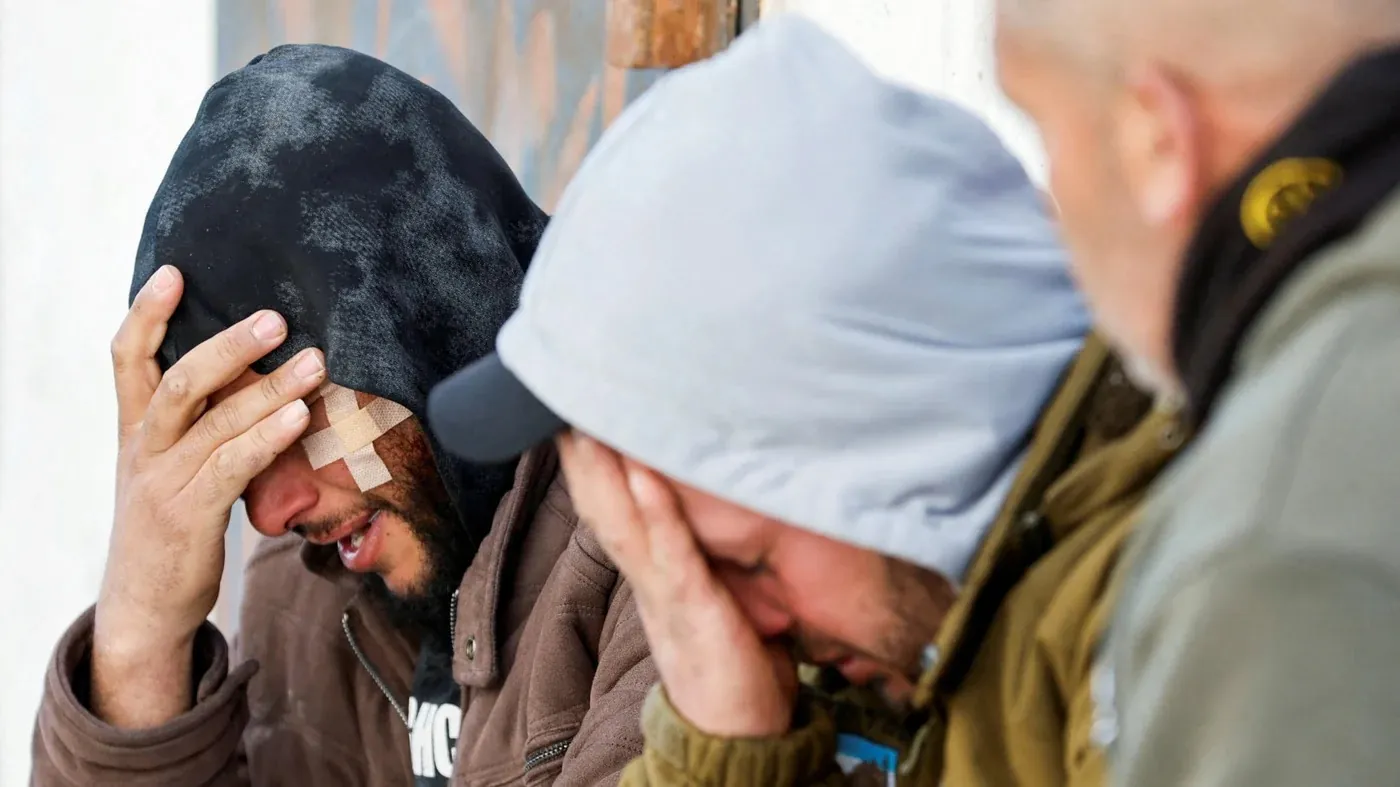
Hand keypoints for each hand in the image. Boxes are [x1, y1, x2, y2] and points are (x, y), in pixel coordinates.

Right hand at [92, 265, 325, 726]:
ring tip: (314, 362)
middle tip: (275, 317)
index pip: (127, 359)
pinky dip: (266, 438)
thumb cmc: (173, 528)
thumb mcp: (176, 468)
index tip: (173, 272)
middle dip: (227, 345)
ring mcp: (163, 483)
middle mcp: (144, 449)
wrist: (144, 608)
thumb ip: (205, 426)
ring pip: (212, 421)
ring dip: (268, 388)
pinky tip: (300, 418)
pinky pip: (230, 467)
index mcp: (136, 430)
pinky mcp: (189, 516)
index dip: (146, 313)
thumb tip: (262, 381)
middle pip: (177, 380)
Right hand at [558, 433, 796, 737]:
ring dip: (604, 470)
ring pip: (625, 523)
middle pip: (603, 505)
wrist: (737, 736)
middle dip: (581, 450)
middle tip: (560, 391)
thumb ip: (692, 554)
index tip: (575, 407)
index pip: (611, 505)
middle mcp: (648, 579)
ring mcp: (666, 595)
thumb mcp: (707, 595)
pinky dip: (657, 515)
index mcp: (651, 572)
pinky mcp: (696, 613)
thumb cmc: (730, 662)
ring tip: (586, 420)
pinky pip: (673, 557)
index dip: (591, 458)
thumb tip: (687, 508)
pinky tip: (643, 477)